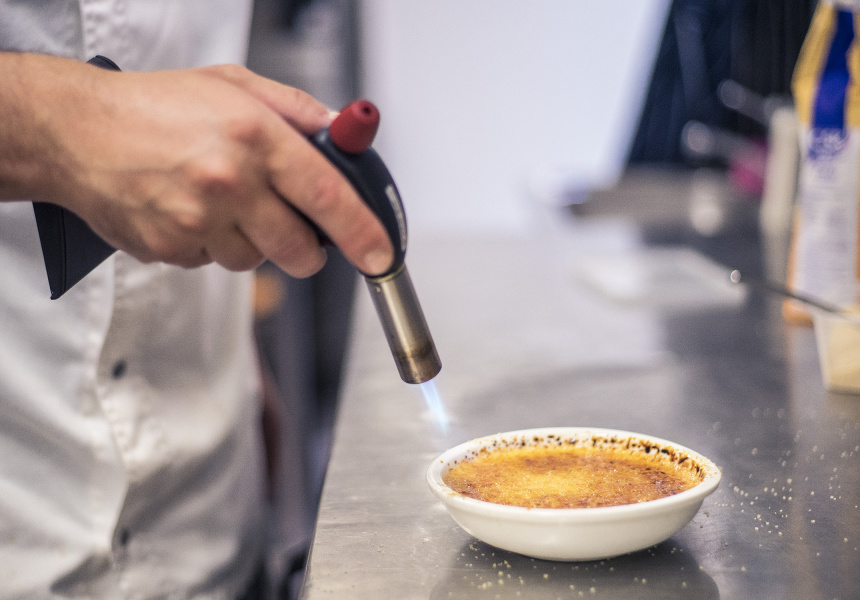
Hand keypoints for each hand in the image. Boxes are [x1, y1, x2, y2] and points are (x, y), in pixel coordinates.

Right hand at [0, 54, 392, 276]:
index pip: (329, 198)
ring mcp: (197, 220)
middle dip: (307, 248)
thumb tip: (343, 135)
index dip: (364, 233)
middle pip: (299, 249)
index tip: (381, 255)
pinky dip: (212, 245)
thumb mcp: (234, 86)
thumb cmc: (155, 105)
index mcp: (255, 137)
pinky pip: (213, 264)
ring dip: (252, 241)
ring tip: (221, 201)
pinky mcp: (170, 249)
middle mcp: (229, 182)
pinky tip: (192, 211)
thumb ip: (297, 111)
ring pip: (255, 261)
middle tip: (293, 225)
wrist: (77, 131)